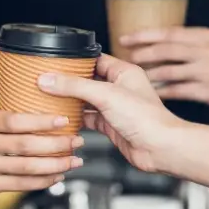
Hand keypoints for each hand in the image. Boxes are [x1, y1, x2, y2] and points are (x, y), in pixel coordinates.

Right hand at [0, 109, 82, 195]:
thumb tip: (35, 111)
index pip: (16, 120)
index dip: (43, 122)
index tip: (63, 121)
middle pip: (26, 145)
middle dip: (57, 144)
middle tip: (77, 141)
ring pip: (27, 167)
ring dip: (55, 165)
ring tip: (74, 161)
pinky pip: (20, 185)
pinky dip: (41, 181)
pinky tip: (56, 176)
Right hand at [36, 54, 182, 172]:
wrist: (159, 148)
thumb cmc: (146, 118)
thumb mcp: (105, 95)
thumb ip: (75, 86)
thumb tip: (49, 79)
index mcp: (124, 72)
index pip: (95, 59)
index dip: (76, 60)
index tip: (56, 62)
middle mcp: (120, 88)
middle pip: (88, 80)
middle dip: (70, 82)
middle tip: (49, 80)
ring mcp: (115, 108)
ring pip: (87, 100)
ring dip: (71, 101)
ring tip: (50, 98)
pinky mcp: (111, 126)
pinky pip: (89, 119)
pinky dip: (76, 119)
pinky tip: (64, 118)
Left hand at [119, 28, 208, 111]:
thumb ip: (186, 41)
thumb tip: (152, 43)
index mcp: (203, 36)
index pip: (168, 33)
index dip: (144, 35)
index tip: (126, 38)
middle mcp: (204, 52)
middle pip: (166, 50)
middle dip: (142, 54)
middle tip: (127, 58)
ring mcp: (206, 72)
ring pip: (168, 72)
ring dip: (148, 74)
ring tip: (135, 76)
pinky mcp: (206, 91)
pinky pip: (176, 91)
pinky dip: (161, 91)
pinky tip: (150, 92)